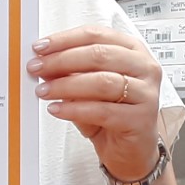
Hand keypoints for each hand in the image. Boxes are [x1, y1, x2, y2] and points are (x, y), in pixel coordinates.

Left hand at [28, 26, 164, 182]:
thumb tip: (43, 61)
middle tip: (38, 68)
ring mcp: (147, 93)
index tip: (40, 47)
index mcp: (132, 50)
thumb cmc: (112, 113)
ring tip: (44, 91)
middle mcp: (144, 67)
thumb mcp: (88, 86)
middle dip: (62, 60)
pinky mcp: (141, 119)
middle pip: (99, 55)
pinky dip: (75, 109)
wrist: (130, 150)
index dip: (65, 39)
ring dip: (66, 85)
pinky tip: (57, 109)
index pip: (96, 34)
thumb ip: (70, 71)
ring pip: (102, 82)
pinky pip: (102, 110)